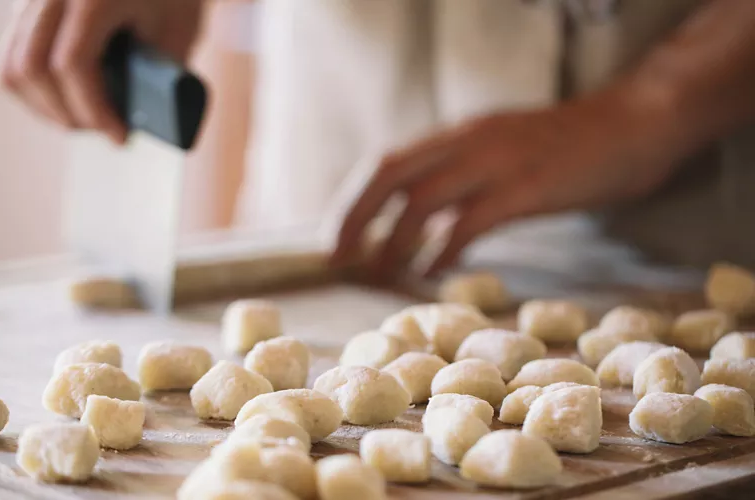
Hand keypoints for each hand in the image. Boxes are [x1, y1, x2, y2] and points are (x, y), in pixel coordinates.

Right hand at [0, 0, 202, 143]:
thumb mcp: (180, 29)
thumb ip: (162, 72)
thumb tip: (144, 122)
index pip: (72, 62)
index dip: (94, 110)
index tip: (120, 136)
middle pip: (32, 67)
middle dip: (68, 114)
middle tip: (104, 131)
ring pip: (11, 66)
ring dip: (44, 107)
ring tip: (84, 121)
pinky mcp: (24, 5)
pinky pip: (10, 55)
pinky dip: (33, 89)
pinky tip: (64, 102)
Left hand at [331, 91, 679, 277]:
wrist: (632, 125)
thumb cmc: (564, 148)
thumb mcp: (499, 149)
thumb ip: (460, 174)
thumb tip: (417, 217)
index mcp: (457, 134)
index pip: (385, 162)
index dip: (353, 202)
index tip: (337, 239)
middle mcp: (468, 141)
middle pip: (388, 175)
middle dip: (354, 218)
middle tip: (338, 259)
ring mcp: (497, 161)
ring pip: (421, 200)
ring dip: (392, 241)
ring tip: (379, 273)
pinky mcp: (528, 187)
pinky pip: (470, 222)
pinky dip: (443, 250)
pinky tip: (432, 271)